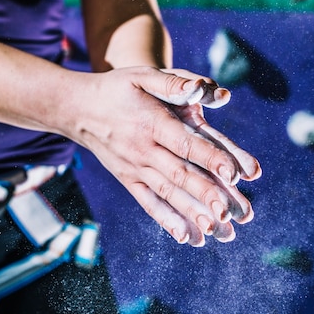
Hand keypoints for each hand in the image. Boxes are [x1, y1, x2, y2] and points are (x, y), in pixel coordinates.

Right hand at [72, 67, 260, 245]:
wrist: (77, 109)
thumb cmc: (116, 89)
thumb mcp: (142, 75)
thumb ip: (174, 82)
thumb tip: (203, 88)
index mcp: (152, 123)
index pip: (185, 143)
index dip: (211, 158)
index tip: (236, 174)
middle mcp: (143, 150)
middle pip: (180, 174)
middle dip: (208, 194)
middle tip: (234, 213)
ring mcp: (134, 169)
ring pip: (168, 194)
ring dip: (194, 214)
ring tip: (219, 232)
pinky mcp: (128, 180)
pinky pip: (149, 203)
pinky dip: (167, 221)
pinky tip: (187, 238)